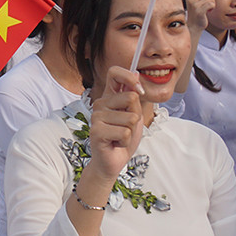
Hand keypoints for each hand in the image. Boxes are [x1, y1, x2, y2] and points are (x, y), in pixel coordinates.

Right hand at [86, 66, 146, 182]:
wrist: (112, 161)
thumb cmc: (123, 138)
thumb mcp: (134, 116)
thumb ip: (135, 98)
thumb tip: (137, 74)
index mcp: (109, 96)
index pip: (114, 73)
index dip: (128, 76)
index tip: (138, 89)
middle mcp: (100, 103)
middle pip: (131, 97)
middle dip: (136, 115)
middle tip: (125, 127)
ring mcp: (96, 116)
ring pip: (130, 118)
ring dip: (130, 132)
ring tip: (119, 136)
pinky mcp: (96, 130)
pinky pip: (124, 132)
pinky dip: (125, 141)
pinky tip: (115, 143)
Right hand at [182, 0, 214, 33]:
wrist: (194, 25)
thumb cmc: (196, 12)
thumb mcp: (195, 0)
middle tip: (207, 3)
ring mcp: (194, 5)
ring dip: (212, 2)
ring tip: (207, 8)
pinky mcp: (199, 11)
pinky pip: (211, 4)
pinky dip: (212, 7)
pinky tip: (208, 11)